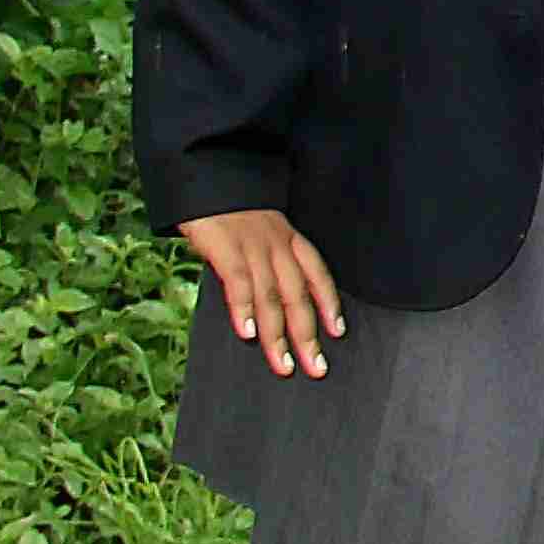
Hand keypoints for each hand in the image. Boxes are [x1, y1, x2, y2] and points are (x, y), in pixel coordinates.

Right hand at [181, 208, 345, 377]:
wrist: (204, 175)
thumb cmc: (228, 209)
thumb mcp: (258, 230)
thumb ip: (265, 259)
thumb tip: (264, 298)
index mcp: (288, 239)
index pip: (318, 275)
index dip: (330, 304)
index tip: (338, 333)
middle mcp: (277, 245)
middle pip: (298, 295)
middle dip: (308, 335)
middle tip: (316, 368)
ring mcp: (253, 246)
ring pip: (271, 296)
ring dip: (277, 335)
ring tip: (283, 364)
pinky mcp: (225, 246)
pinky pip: (239, 282)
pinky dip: (244, 309)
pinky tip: (247, 334)